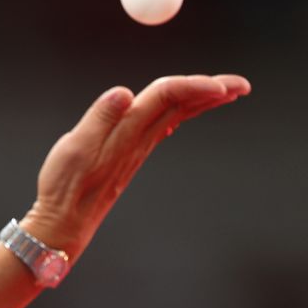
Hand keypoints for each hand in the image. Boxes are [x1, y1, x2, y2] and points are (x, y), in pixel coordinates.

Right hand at [22, 74, 250, 258]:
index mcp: (127, 132)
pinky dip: (179, 115)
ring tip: (223, 92)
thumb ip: (100, 117)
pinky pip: (162, 127)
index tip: (222, 85)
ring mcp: (136, 149)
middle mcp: (138, 139)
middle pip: (182, 107)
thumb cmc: (66, 187)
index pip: (167, 98)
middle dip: (212, 93)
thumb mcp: (75, 147)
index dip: (194, 86)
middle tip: (241, 86)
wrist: (65, 222)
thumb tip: (123, 94)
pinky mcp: (130, 155)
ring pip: (176, 116)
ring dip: (200, 102)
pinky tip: (184, 112)